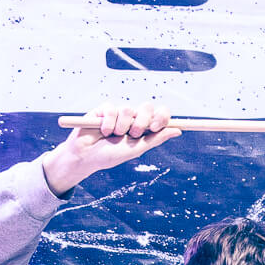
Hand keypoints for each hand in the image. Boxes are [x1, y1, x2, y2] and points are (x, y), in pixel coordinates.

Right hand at [40, 102, 180, 194]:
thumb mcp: (136, 149)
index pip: (159, 113)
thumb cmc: (110, 155)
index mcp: (143, 127)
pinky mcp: (104, 109)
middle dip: (141, 122)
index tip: (154, 127)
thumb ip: (156, 138)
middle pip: (147, 107)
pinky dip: (108, 123)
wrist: (86, 157)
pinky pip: (112, 109)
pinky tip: (102, 131)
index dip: (161, 117)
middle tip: (132, 135)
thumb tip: (178, 130)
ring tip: (112, 136)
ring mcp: (118, 112)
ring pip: (128, 109)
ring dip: (121, 127)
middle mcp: (132, 117)